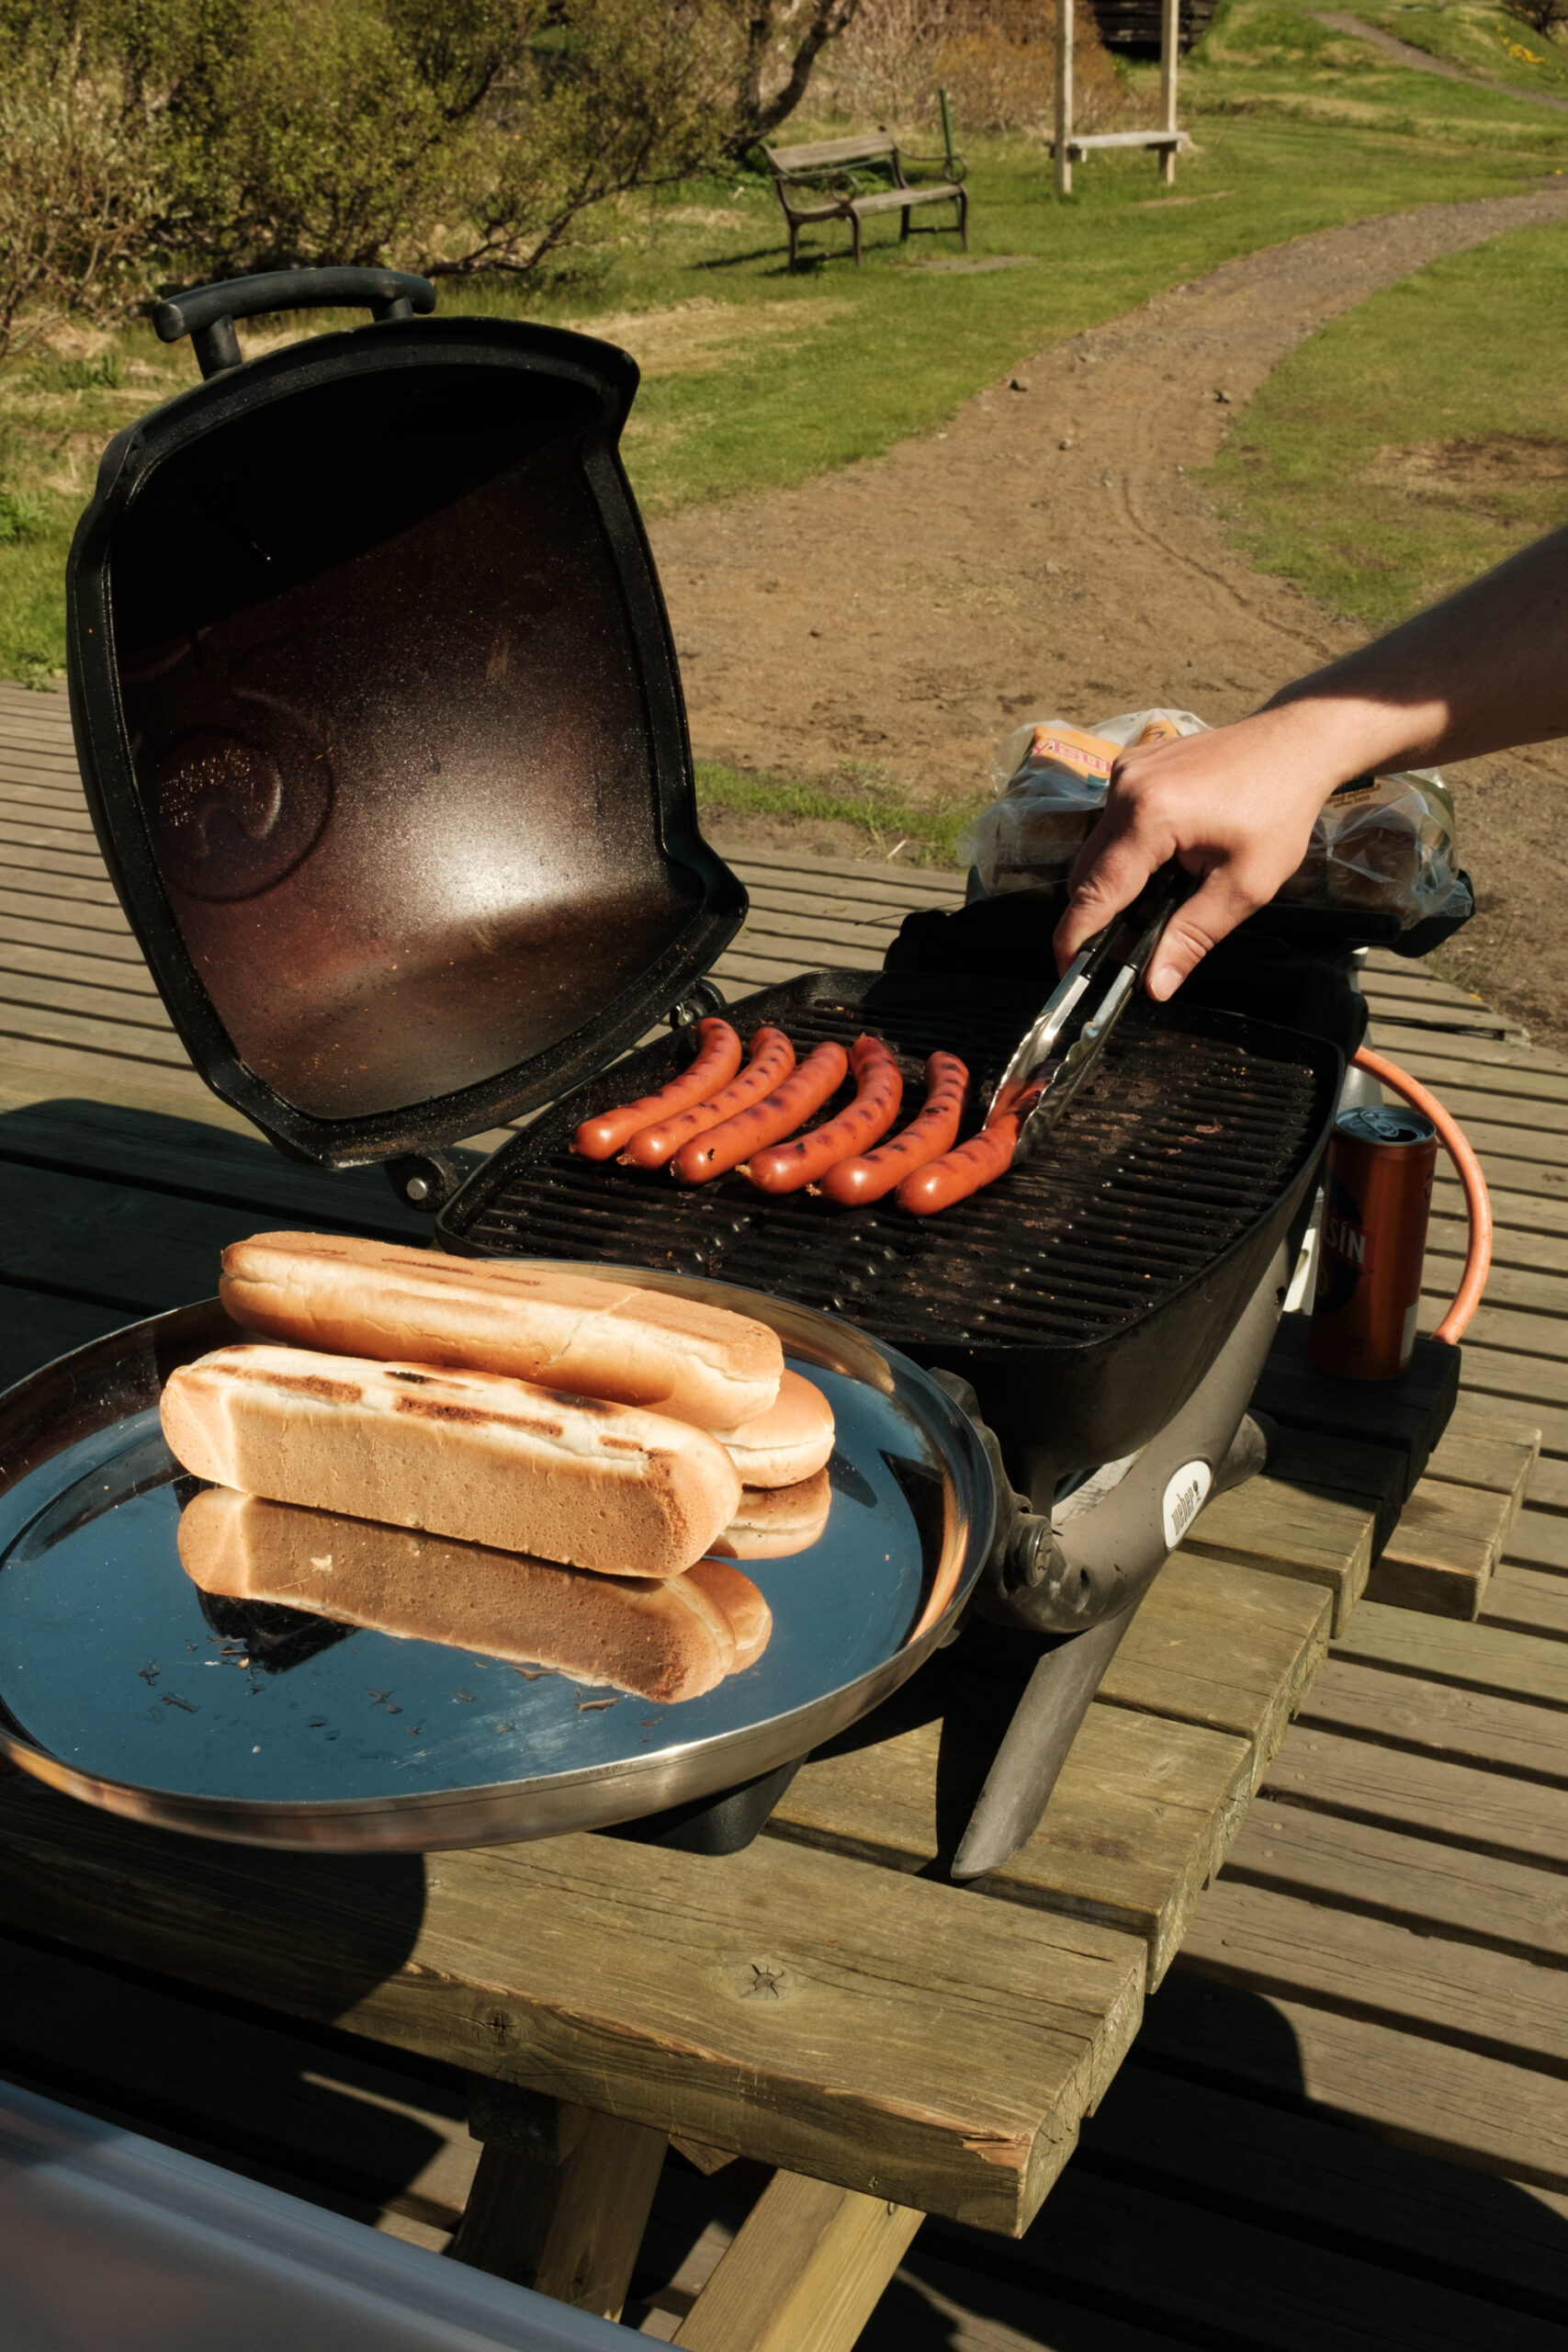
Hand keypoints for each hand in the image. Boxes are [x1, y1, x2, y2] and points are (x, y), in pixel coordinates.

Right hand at [1052, 704, 1347, 998]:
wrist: (1295, 744)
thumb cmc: (1280, 809)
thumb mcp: (1245, 886)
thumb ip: (1193, 937)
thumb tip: (1154, 986)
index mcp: (1149, 817)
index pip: (1095, 892)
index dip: (1075, 940)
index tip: (1069, 975)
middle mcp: (1124, 789)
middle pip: (1087, 873)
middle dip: (1102, 916)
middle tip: (1134, 948)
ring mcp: (1124, 773)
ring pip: (1098, 850)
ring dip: (1118, 884)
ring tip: (1164, 900)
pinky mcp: (1131, 767)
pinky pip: (1112, 824)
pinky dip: (1129, 853)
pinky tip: (1168, 861)